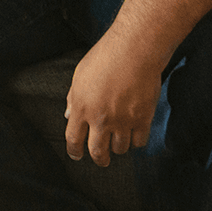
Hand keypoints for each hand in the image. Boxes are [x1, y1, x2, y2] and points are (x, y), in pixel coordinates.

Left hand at [63, 35, 161, 166]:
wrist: (134, 50)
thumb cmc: (105, 57)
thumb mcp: (80, 75)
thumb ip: (73, 98)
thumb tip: (69, 115)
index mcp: (81, 108)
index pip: (73, 139)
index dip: (74, 152)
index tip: (77, 156)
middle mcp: (100, 118)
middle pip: (97, 151)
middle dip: (99, 159)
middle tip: (102, 160)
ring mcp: (122, 121)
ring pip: (119, 149)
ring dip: (118, 148)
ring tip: (119, 143)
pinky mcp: (142, 119)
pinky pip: (139, 142)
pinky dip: (136, 141)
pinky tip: (134, 136)